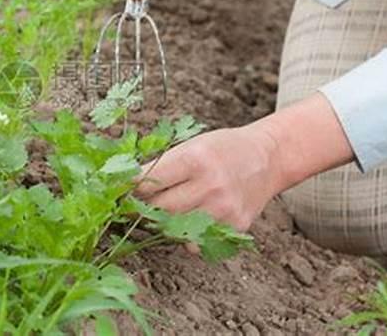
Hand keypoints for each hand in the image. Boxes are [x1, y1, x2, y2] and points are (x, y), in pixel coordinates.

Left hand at [135, 94, 354, 231]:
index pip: (150, 181)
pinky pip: (197, 242)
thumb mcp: (191, 145)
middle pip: (159, 208)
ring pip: (175, 229)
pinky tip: (187, 221)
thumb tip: (125, 186)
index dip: (130, 188)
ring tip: (158, 212)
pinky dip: (186, 236)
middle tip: (131, 206)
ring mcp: (224, 210)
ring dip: (162, 223)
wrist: (268, 158)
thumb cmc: (222, 149)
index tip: (118, 192)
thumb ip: (162, 166)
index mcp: (196, 159)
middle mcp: (211, 186)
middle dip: (142, 208)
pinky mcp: (235, 227)